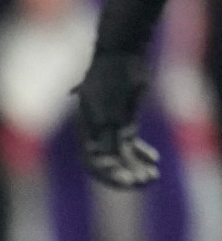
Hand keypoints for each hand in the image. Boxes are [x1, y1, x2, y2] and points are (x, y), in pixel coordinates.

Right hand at [74, 49, 161, 188]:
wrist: (120, 59)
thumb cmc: (108, 82)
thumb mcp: (106, 110)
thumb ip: (105, 133)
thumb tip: (103, 157)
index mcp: (85, 134)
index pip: (94, 163)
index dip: (109, 175)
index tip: (128, 182)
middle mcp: (96, 135)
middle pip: (109, 163)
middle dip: (126, 174)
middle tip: (145, 182)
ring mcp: (111, 129)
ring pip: (123, 156)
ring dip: (136, 167)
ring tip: (153, 176)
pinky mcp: (125, 122)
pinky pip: (133, 144)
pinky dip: (142, 153)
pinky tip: (154, 160)